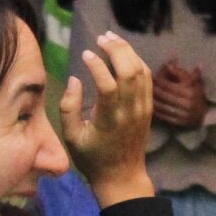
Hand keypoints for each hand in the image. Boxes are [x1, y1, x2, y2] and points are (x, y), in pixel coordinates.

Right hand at [57, 31, 157, 203]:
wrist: (123, 177)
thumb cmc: (93, 159)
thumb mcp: (72, 138)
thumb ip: (68, 108)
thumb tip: (74, 80)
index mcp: (110, 120)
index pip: (108, 84)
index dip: (97, 65)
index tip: (85, 54)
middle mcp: (130, 111)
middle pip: (130, 71)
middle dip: (116, 49)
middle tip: (101, 38)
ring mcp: (142, 109)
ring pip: (141, 71)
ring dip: (127, 51)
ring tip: (111, 39)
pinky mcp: (148, 108)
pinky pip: (147, 79)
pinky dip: (137, 62)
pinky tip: (124, 54)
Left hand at [149, 61, 205, 129]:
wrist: (204, 114)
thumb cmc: (196, 93)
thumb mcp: (193, 80)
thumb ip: (181, 72)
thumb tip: (170, 62)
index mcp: (190, 91)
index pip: (168, 85)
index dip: (158, 80)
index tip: (150, 76)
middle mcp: (187, 103)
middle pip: (164, 95)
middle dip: (153, 89)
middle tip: (143, 84)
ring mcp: (183, 114)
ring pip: (162, 105)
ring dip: (152, 100)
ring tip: (143, 94)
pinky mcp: (179, 123)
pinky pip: (163, 115)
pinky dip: (156, 110)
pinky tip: (149, 105)